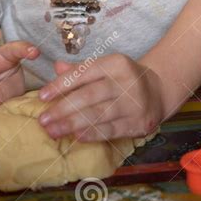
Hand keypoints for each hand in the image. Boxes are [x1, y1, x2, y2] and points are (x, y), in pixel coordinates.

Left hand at [37, 53, 164, 141]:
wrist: (159, 90)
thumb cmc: (124, 78)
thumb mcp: (106, 67)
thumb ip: (81, 69)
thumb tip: (56, 67)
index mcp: (116, 63)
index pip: (84, 73)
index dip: (62, 85)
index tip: (42, 96)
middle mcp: (126, 81)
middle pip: (90, 96)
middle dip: (63, 108)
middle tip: (43, 119)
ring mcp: (133, 103)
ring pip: (98, 115)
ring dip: (72, 124)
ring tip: (52, 131)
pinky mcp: (138, 123)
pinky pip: (111, 130)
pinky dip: (92, 134)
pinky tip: (76, 137)